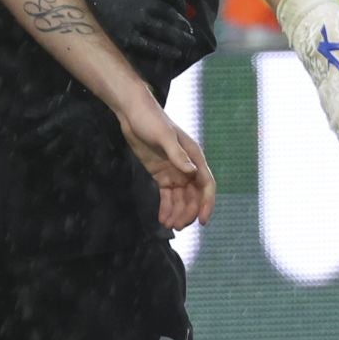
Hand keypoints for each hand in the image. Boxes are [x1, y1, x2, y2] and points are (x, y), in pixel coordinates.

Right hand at [84, 0, 205, 81]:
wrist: (76, 5)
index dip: (180, 2)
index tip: (184, 9)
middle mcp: (145, 3)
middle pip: (172, 14)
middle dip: (183, 23)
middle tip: (190, 30)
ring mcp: (138, 22)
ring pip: (166, 31)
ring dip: (180, 38)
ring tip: (188, 42)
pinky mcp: (129, 39)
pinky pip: (153, 46)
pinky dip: (166, 51)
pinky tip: (176, 54)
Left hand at [113, 92, 215, 229]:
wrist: (132, 113)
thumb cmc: (150, 119)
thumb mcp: (163, 136)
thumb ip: (177, 155)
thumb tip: (192, 172)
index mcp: (194, 157)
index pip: (206, 184)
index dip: (206, 203)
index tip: (202, 221)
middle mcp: (188, 166)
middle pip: (194, 196)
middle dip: (188, 212)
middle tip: (178, 226)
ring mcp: (175, 171)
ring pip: (181, 199)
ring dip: (178, 213)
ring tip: (169, 225)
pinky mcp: (162, 175)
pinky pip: (168, 196)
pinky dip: (166, 208)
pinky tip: (162, 219)